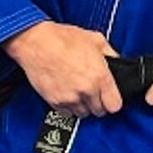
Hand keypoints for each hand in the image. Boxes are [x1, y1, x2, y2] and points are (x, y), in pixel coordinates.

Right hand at [4, 21, 120, 118]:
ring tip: (80, 92)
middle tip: (94, 92)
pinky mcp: (54, 101)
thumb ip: (111, 54)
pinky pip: (66, 113)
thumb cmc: (62, 38)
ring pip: (83, 114)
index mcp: (100, 77)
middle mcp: (86, 90)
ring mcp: (69, 98)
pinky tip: (68, 93)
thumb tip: (117, 62)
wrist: (36, 42)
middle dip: (99, 103)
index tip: (110, 98)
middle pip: (99, 111)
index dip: (114, 101)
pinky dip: (68, 106)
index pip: (115, 105)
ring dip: (84, 106)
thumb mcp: (96, 39)